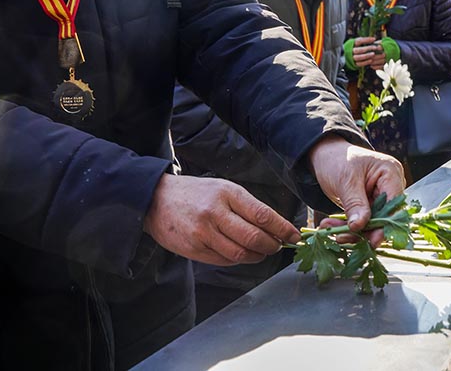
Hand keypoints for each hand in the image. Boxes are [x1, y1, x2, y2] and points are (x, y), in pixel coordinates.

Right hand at [143, 175, 299, 265]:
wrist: (157, 200)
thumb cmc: (196, 193)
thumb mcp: (223, 189)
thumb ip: (247, 207)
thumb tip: (275, 227)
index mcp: (227, 193)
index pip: (262, 215)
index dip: (282, 229)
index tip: (294, 236)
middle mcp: (215, 213)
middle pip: (254, 238)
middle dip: (272, 246)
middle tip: (278, 246)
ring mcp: (203, 234)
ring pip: (240, 254)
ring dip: (257, 256)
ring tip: (262, 252)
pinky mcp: (194, 250)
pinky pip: (224, 260)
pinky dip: (238, 260)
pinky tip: (242, 254)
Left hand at [308, 135, 404, 246]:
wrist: (324, 156)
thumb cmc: (337, 159)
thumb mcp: (346, 180)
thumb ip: (355, 203)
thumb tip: (359, 226)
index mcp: (391, 173)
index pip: (394, 204)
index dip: (386, 224)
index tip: (372, 240)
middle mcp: (389, 187)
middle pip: (385, 217)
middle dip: (364, 230)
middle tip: (343, 237)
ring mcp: (379, 198)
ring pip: (372, 224)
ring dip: (352, 231)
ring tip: (330, 230)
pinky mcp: (368, 206)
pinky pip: (362, 222)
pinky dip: (347, 226)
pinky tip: (330, 227)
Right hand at [351, 36, 385, 68]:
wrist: (349, 56)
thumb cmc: (356, 47)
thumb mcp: (359, 42)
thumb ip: (365, 41)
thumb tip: (374, 39)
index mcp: (352, 44)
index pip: (358, 41)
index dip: (366, 40)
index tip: (374, 39)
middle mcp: (350, 51)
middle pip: (358, 50)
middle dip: (367, 48)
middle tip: (375, 47)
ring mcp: (351, 57)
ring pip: (358, 57)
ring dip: (366, 56)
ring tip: (373, 54)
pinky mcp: (353, 63)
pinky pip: (359, 63)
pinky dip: (365, 62)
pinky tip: (371, 60)